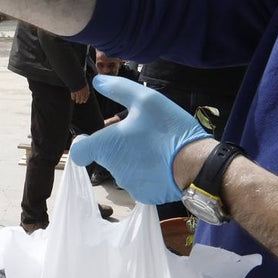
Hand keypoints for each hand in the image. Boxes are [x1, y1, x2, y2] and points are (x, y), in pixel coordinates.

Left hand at [70, 75, 211, 204]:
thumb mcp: (145, 99)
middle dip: (118, 146)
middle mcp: (113, 168)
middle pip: (107, 156)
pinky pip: (141, 181)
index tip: (98, 137)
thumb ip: (117, 89)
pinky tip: (163, 163)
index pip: (79, 152)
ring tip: (156, 147)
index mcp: (107, 146)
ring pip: (125, 169)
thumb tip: (98, 81)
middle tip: (141, 133)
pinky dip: (148, 173)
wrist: (198, 165)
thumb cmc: (168, 130)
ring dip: (134, 159)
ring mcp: (129, 184)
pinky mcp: (145, 196)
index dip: (85, 144)